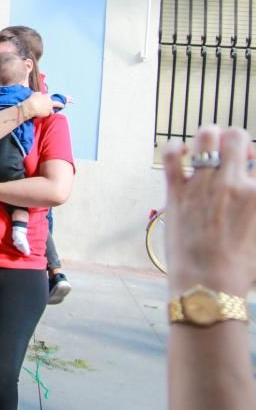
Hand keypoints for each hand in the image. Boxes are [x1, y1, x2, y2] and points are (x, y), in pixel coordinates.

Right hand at [23, 92, 64, 117]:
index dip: (52, 98)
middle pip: (58, 104)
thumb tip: (40, 94)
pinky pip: (46, 114)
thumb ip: (40, 94)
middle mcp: (50, 102)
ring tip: (49, 113)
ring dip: (51, 112)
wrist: (30, 107)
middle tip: (63, 106)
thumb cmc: (32, 99)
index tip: (52, 99)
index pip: (51, 96)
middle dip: (61, 105)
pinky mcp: (47, 114)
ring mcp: (49, 109)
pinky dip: (44, 114)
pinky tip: (40, 114)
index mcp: (47, 96)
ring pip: (52, 111)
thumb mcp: (35, 94)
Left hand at [162, 126, 255, 295]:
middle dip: (236, 139)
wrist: (208, 285)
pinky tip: (183, 154)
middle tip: (231, 152)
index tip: (250, 166)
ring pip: (207, 136)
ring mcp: (203, 185)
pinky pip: (173, 154)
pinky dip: (177, 147)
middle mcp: (233, 183)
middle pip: (237, 137)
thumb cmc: (240, 268)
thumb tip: (251, 191)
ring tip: (208, 146)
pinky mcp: (176, 191)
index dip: (255, 159)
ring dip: (209, 136)